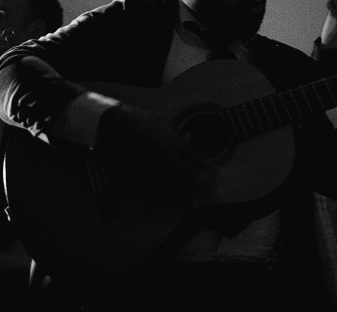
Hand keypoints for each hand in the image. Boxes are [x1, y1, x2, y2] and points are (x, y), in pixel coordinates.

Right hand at [97, 106, 221, 209]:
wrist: (114, 125)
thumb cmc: (140, 123)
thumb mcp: (163, 126)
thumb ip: (177, 136)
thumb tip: (190, 137)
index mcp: (172, 143)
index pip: (197, 157)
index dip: (210, 167)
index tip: (221, 176)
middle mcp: (164, 157)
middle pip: (188, 174)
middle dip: (204, 185)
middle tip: (217, 193)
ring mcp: (151, 167)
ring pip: (170, 186)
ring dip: (183, 198)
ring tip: (194, 209)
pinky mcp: (137, 174)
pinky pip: (145, 190)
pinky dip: (149, 203)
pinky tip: (152, 213)